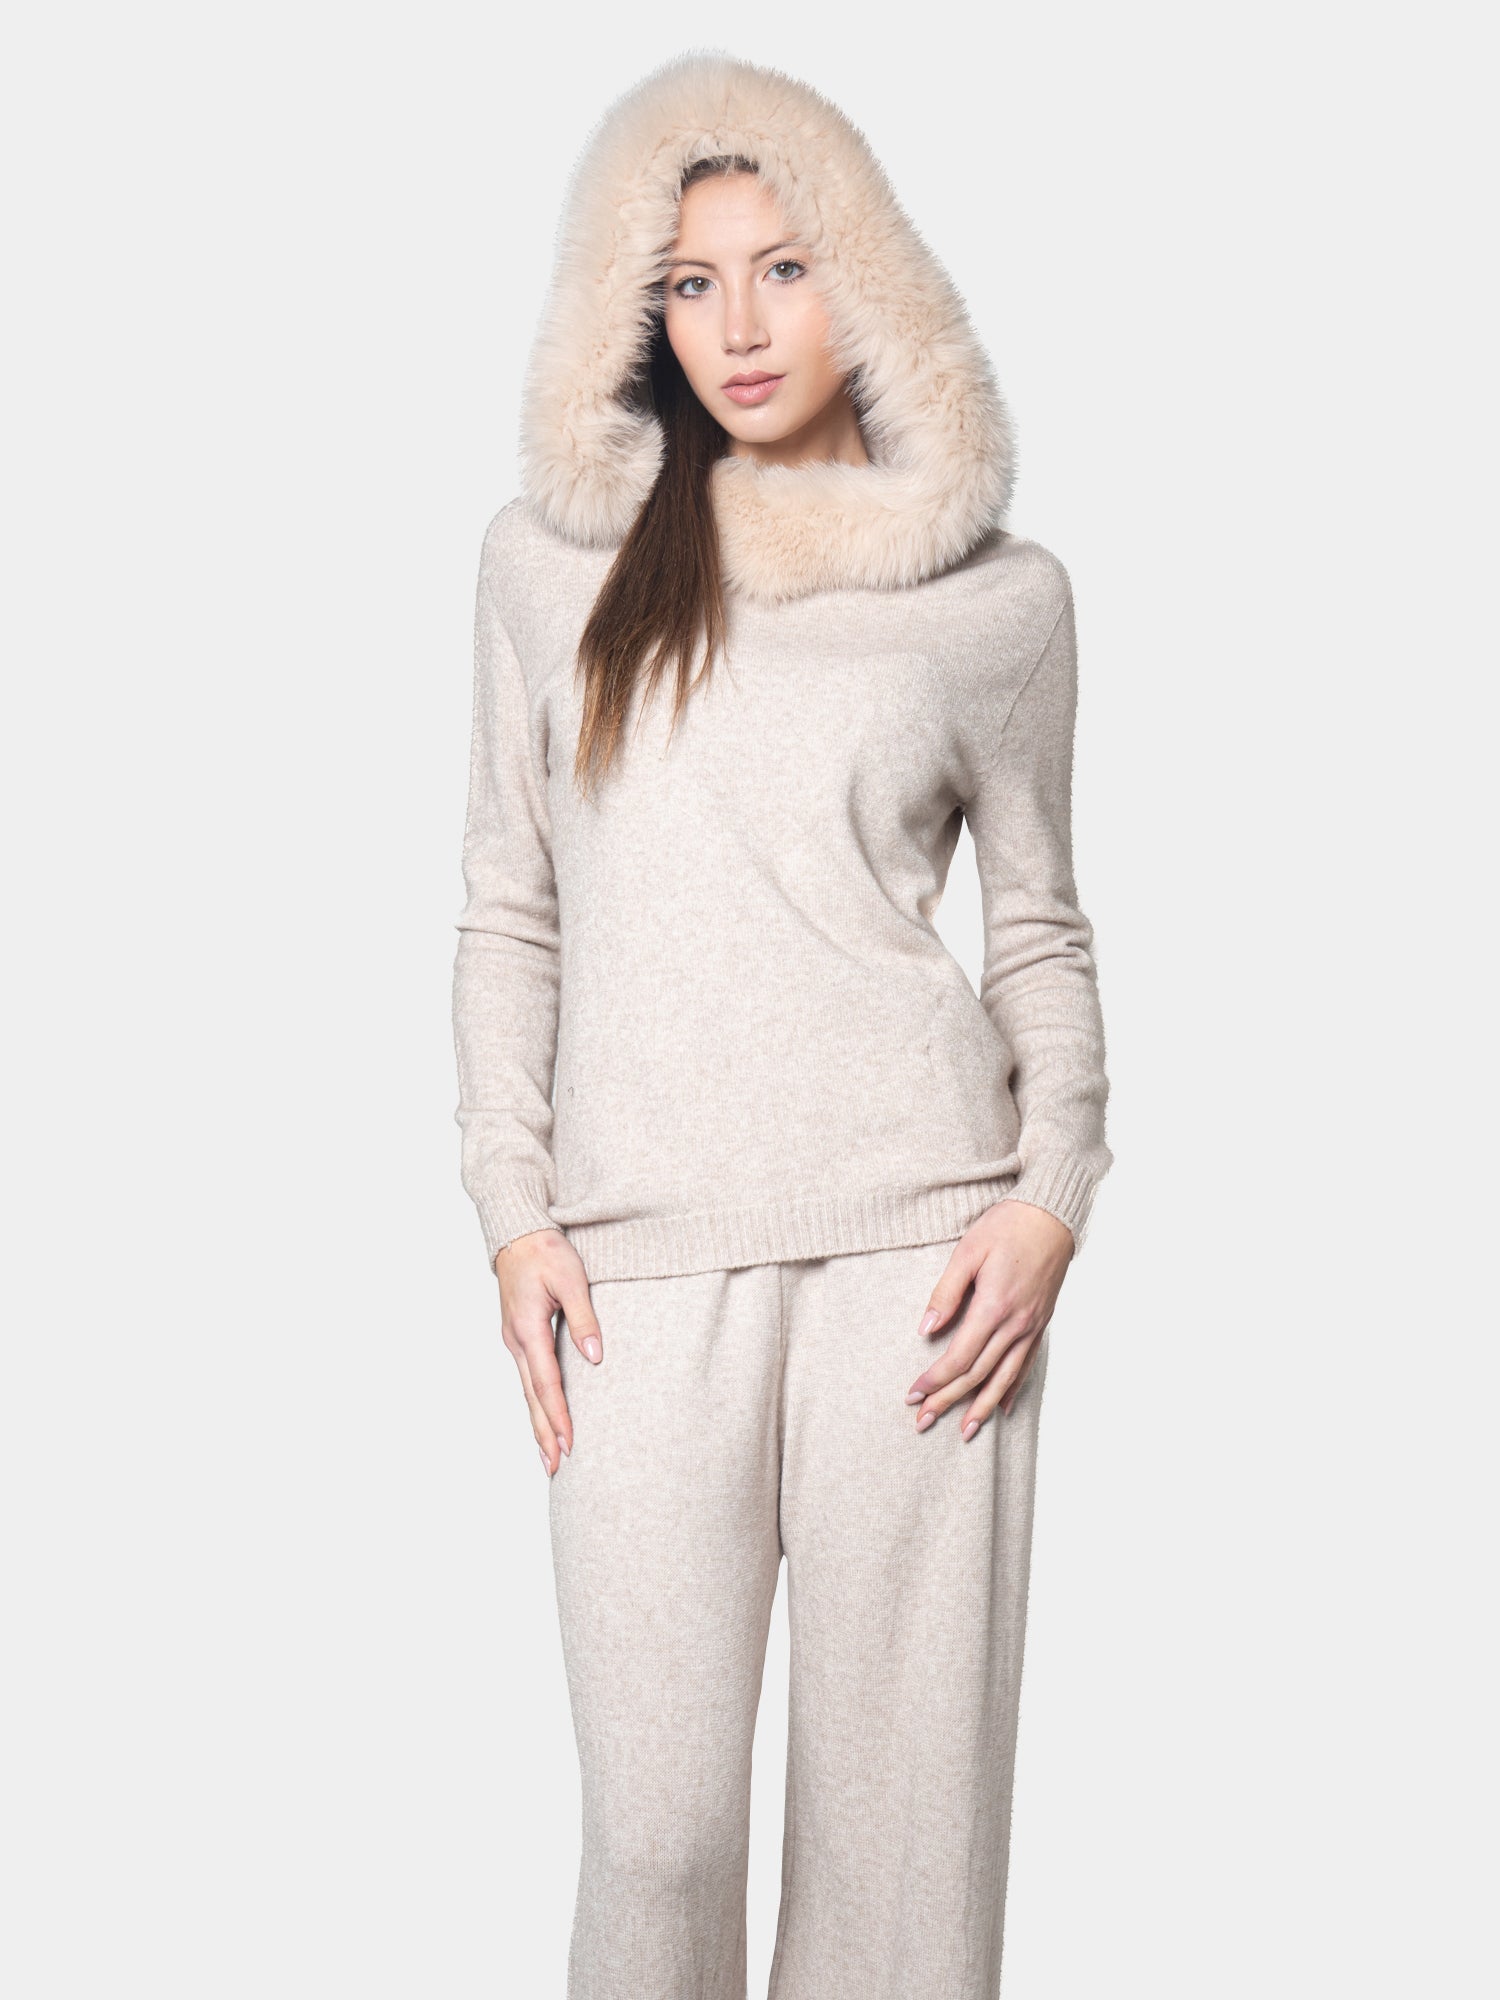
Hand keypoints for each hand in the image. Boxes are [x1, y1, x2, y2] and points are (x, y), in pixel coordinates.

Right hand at [493, 1228, 603, 1476]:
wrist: (517, 1233)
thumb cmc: (545, 1250)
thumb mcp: (570, 1277)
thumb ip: (584, 1317)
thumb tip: (594, 1356)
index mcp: (527, 1329)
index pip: (546, 1383)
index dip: (559, 1416)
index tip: (570, 1443)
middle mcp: (516, 1341)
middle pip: (532, 1398)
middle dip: (545, 1434)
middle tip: (555, 1468)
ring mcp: (514, 1341)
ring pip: (527, 1392)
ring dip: (538, 1424)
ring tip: (548, 1457)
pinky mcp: (519, 1338)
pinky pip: (527, 1379)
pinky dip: (535, 1404)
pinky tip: (541, 1420)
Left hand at [905, 1200, 1073, 1438]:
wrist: (1052, 1215)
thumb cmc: (1007, 1226)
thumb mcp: (968, 1250)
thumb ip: (946, 1291)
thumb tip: (927, 1329)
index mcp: (994, 1306)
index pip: (959, 1357)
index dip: (934, 1380)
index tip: (912, 1394)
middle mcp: (1016, 1324)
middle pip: (978, 1375)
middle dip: (949, 1401)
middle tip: (923, 1421)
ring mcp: (1032, 1326)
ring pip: (1005, 1378)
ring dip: (982, 1407)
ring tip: (964, 1431)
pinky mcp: (1041, 1323)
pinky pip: (1026, 1364)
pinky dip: (1012, 1389)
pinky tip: (1003, 1407)